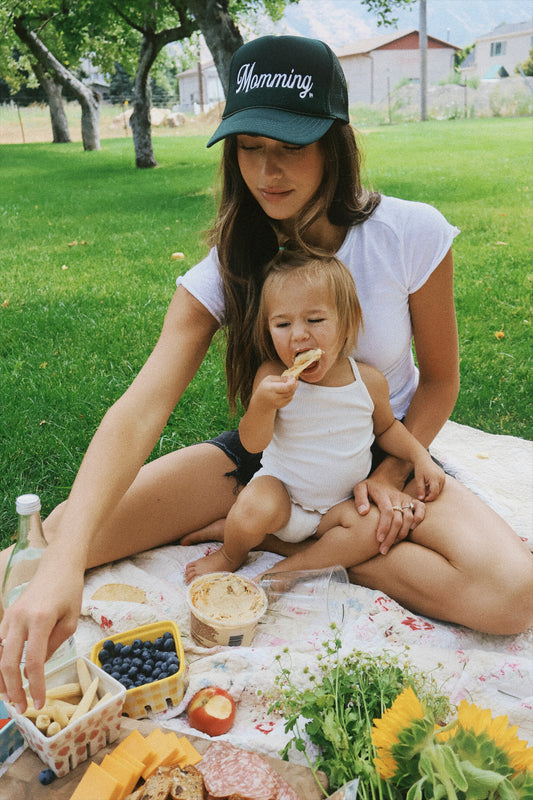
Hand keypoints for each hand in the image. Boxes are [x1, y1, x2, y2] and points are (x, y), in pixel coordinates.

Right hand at [0, 551, 82, 712]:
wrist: (57, 566)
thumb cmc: (69, 591)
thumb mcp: (70, 621)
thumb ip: (52, 646)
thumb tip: (34, 669)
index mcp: (39, 620)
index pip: (34, 661)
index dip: (35, 685)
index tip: (38, 703)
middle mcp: (19, 619)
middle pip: (8, 662)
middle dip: (13, 689)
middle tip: (21, 708)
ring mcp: (9, 617)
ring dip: (1, 679)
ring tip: (10, 699)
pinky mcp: (6, 616)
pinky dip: (0, 663)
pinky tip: (4, 678)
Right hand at [256, 374, 297, 409]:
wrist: (260, 402)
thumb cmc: (265, 387)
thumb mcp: (269, 379)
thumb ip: (281, 378)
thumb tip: (291, 378)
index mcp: (271, 389)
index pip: (286, 387)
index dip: (292, 382)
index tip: (293, 377)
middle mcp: (275, 397)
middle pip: (290, 391)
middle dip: (294, 384)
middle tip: (294, 379)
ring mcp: (279, 403)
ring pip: (291, 394)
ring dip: (293, 388)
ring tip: (289, 384)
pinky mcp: (281, 405)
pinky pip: (290, 398)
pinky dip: (290, 393)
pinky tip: (286, 390)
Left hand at [354, 466, 424, 555]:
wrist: (383, 480)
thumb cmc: (370, 488)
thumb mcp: (360, 489)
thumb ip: (359, 499)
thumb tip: (363, 512)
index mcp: (383, 494)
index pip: (387, 511)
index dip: (384, 526)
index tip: (378, 539)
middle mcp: (396, 496)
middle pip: (398, 519)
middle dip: (391, 536)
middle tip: (383, 549)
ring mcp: (405, 498)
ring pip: (409, 518)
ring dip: (402, 533)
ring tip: (392, 544)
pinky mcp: (412, 500)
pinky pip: (421, 509)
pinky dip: (418, 519)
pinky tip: (410, 530)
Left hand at [414, 458, 445, 501]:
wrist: (423, 458)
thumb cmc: (420, 468)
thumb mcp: (418, 479)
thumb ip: (420, 489)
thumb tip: (421, 499)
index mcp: (435, 478)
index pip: (435, 492)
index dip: (430, 498)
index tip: (424, 499)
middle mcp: (441, 477)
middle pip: (437, 492)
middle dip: (430, 495)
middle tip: (423, 495)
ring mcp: (443, 476)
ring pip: (439, 489)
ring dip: (432, 491)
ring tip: (425, 488)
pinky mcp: (443, 476)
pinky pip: (440, 485)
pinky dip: (435, 487)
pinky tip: (428, 485)